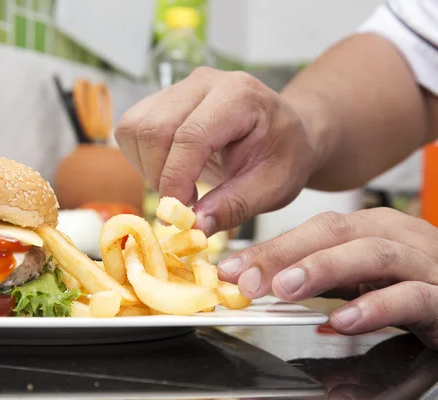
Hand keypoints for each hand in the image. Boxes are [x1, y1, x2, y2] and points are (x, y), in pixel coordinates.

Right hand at [115, 67, 318, 235]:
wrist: (282, 131)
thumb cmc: (283, 155)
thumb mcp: (273, 187)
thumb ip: (235, 206)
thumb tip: (194, 226)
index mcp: (239, 96)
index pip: (191, 136)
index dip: (176, 179)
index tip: (177, 215)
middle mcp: (203, 83)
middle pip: (153, 129)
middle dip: (160, 176)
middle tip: (183, 203)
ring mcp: (178, 88)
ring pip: (134, 129)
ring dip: (147, 168)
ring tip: (179, 185)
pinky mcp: (160, 100)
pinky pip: (130, 130)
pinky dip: (140, 159)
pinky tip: (169, 170)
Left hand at [218, 207, 437, 348]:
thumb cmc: (409, 284)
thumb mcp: (356, 276)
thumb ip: (316, 277)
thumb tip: (260, 281)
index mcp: (368, 227)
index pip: (311, 229)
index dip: (269, 248)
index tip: (230, 268)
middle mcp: (394, 236)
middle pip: (335, 233)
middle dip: (285, 254)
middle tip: (247, 277)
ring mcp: (421, 263)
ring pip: (372, 254)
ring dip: (323, 269)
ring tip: (286, 289)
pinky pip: (410, 297)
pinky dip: (374, 307)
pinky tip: (343, 319)